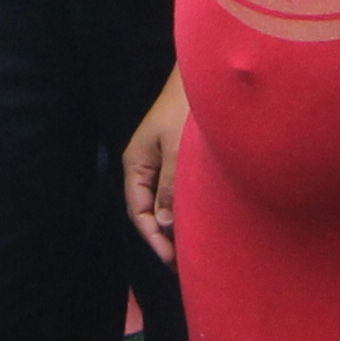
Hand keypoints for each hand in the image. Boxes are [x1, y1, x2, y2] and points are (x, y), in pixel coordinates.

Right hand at [121, 75, 190, 262]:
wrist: (203, 79)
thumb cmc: (185, 110)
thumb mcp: (177, 151)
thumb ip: (170, 187)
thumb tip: (163, 223)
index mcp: (136, 163)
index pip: (138, 210)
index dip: (152, 237)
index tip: (170, 258)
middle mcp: (146, 165)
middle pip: (149, 210)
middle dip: (164, 236)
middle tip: (184, 261)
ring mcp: (161, 161)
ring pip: (164, 201)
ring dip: (175, 223)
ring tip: (192, 247)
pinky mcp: (178, 158)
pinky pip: (176, 190)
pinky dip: (184, 207)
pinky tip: (198, 219)